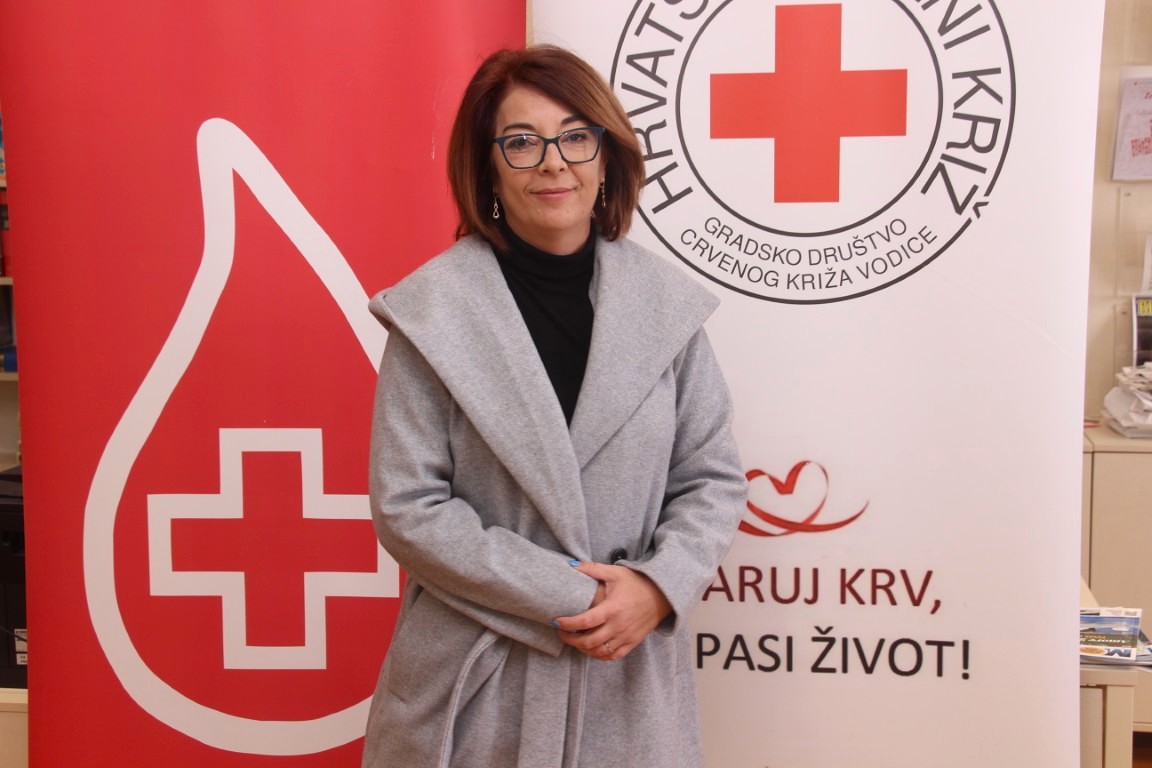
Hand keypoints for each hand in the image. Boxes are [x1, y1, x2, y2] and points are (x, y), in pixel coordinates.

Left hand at [553, 562, 671, 661]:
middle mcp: (619, 625)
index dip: (567, 624)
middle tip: (561, 632)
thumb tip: (571, 565)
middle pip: (589, 641)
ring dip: (583, 649)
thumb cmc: (637, 582)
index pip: (584, 622)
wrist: (662, 594)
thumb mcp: (615, 572)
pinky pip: (613, 656)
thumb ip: (592, 569)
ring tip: (574, 640)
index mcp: (613, 608)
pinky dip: (599, 655)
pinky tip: (591, 649)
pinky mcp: (632, 642)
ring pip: (599, 652)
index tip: (556, 622)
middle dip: (570, 639)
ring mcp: (626, 636)